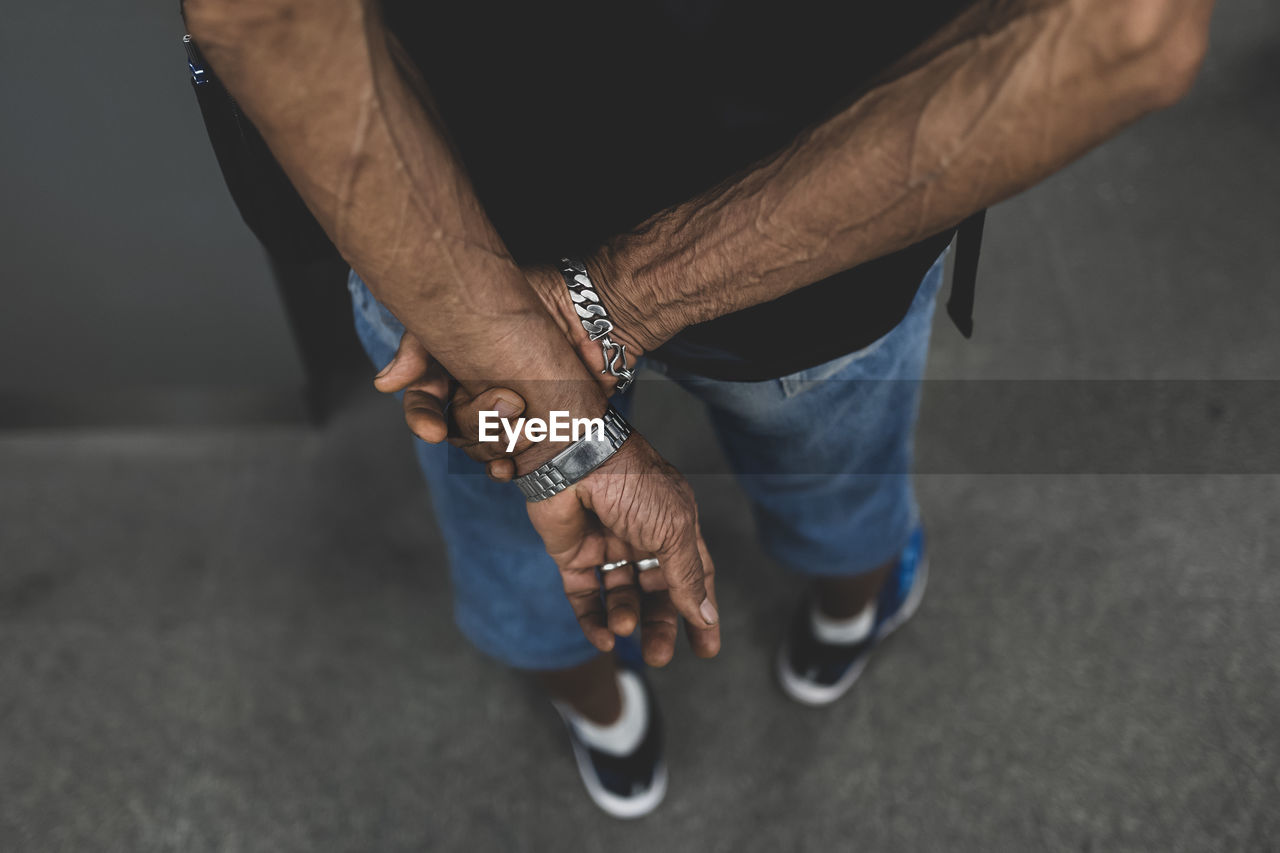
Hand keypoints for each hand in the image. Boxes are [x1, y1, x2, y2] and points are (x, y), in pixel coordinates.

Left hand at [372, 297, 719, 665]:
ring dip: (625, 618)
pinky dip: (592, 619)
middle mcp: (642, 536)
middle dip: (660, 625)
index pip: (694, 576)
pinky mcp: (572, 553)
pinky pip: (585, 595)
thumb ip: (687, 576)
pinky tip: (602, 636)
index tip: (707, 648)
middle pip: (655, 593)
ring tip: (625, 628)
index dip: (701, 612)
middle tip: (660, 655)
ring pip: (620, 596)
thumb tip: (705, 614)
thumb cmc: (631, 481)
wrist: (573, 457)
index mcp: (675, 525)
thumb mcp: (674, 531)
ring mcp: (606, 544)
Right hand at [374, 261, 653, 478]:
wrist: (590, 312)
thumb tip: (385, 385)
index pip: (425, 402)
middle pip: (456, 429)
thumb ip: (421, 347)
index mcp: (457, 369)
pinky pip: (511, 462)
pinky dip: (508, 467)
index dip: (423, 418)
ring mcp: (508, 416)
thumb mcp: (467, 313)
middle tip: (510, 401)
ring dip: (498, 442)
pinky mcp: (538, 432)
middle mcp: (477, 394)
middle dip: (479, 422)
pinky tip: (511, 467)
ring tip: (527, 422)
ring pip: (481, 448)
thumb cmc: (532, 301)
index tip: (434, 430)